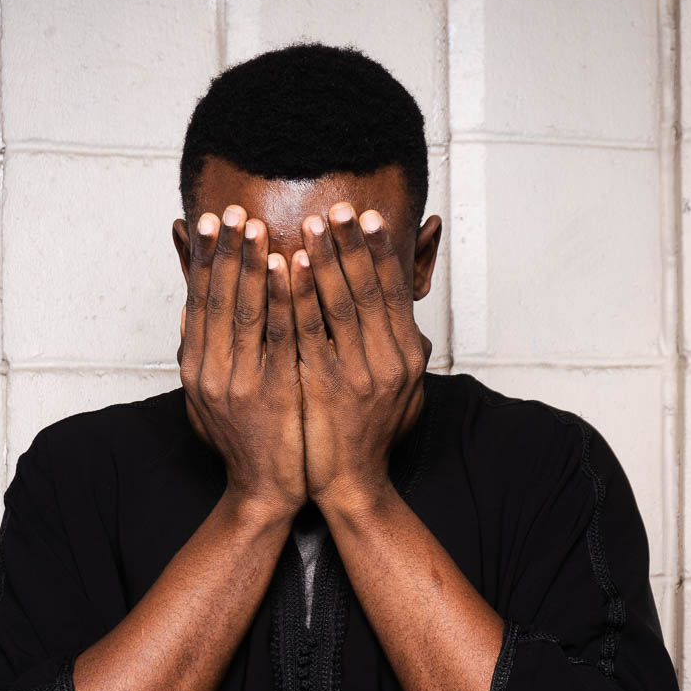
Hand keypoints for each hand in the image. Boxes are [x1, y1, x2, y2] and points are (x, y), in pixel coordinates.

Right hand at [178, 205, 306, 520]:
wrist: (264, 491)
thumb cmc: (245, 441)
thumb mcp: (210, 396)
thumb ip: (202, 351)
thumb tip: (190, 307)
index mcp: (197, 369)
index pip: (199, 302)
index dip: (204, 260)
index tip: (210, 222)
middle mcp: (212, 373)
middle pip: (217, 300)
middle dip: (226, 252)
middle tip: (233, 210)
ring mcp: (242, 383)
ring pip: (245, 311)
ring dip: (251, 264)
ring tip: (256, 225)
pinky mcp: (275, 392)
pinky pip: (280, 335)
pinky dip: (283, 297)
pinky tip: (287, 266)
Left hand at [289, 202, 430, 510]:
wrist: (350, 485)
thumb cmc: (369, 436)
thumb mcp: (402, 393)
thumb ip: (400, 353)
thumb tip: (408, 321)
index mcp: (407, 356)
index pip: (395, 291)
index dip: (381, 251)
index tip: (368, 217)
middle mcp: (388, 361)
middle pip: (369, 288)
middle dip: (352, 244)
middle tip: (338, 206)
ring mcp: (356, 374)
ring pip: (340, 303)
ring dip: (325, 258)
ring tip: (310, 224)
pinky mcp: (322, 387)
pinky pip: (306, 331)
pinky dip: (295, 296)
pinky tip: (283, 267)